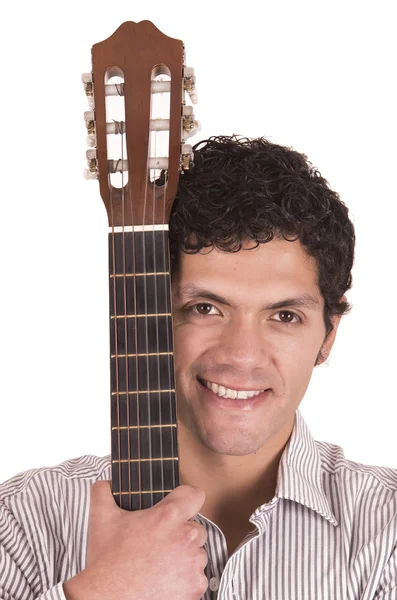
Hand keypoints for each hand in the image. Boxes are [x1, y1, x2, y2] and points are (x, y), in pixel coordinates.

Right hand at [63, 481, 207, 599]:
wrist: (106, 599)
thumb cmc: (107, 561)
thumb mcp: (101, 519)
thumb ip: (103, 492)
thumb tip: (104, 482)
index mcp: (168, 516)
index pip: (194, 494)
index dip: (185, 499)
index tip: (177, 507)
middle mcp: (185, 537)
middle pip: (196, 527)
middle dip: (181, 533)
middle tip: (160, 542)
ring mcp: (192, 564)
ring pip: (197, 553)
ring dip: (185, 556)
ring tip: (160, 563)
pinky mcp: (195, 588)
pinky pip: (197, 576)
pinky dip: (185, 579)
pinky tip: (164, 580)